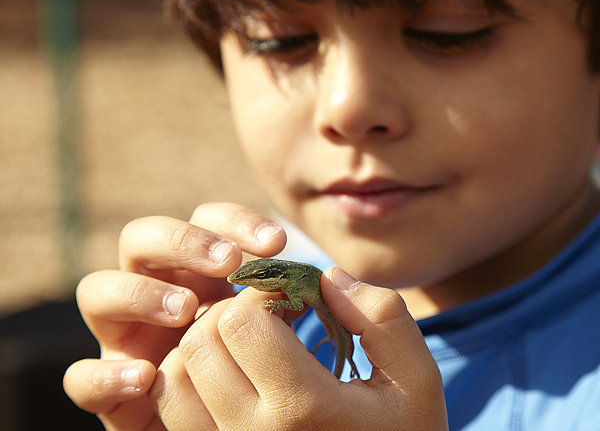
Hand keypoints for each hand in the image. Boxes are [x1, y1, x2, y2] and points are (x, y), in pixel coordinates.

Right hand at [63, 203, 286, 430]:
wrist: (230, 422)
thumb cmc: (259, 365)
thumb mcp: (279, 325)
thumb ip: (291, 300)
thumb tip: (328, 281)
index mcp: (197, 269)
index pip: (203, 220)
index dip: (234, 221)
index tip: (277, 242)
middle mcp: (154, 289)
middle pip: (141, 237)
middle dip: (183, 242)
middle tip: (227, 263)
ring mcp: (125, 335)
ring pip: (98, 289)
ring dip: (140, 293)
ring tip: (187, 312)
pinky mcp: (108, 387)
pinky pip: (81, 376)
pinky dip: (106, 374)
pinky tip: (145, 379)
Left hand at [150, 267, 447, 429]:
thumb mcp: (416, 379)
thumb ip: (380, 316)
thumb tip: (325, 277)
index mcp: (303, 408)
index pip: (243, 323)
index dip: (266, 296)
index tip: (294, 301)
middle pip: (202, 342)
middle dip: (233, 313)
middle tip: (270, 318)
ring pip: (176, 375)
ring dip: (205, 343)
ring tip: (247, 344)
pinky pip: (173, 409)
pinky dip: (191, 379)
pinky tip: (231, 375)